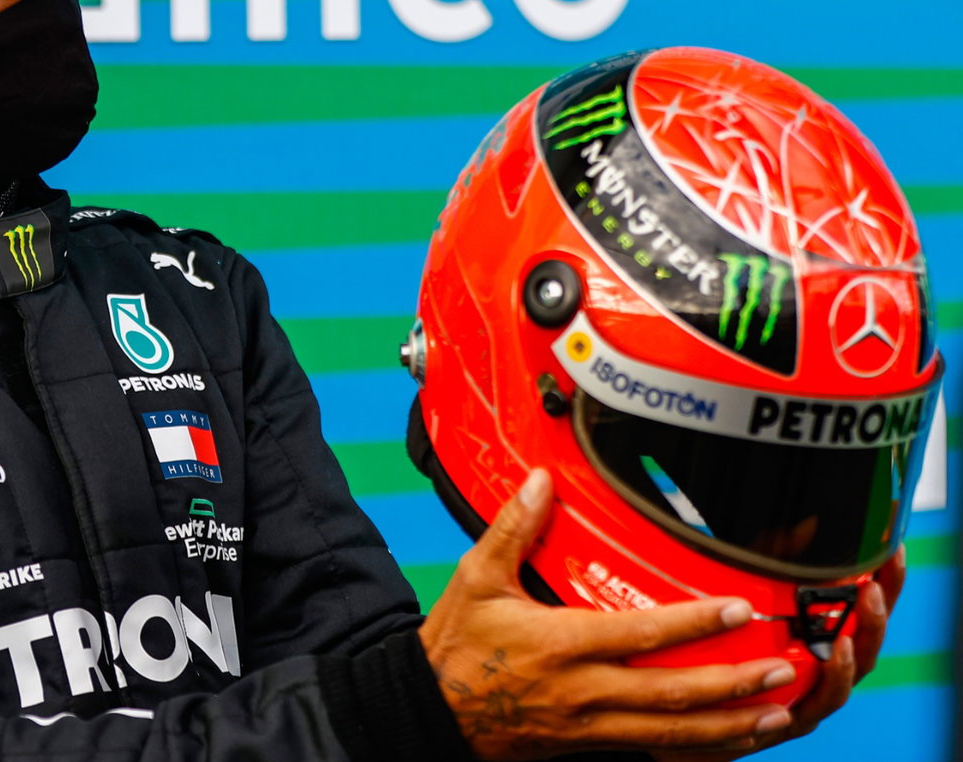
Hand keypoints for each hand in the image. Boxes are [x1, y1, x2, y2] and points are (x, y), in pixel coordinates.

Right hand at [419, 469, 794, 759]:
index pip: (640, 636)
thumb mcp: (476, 578)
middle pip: (673, 694)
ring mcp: (590, 726)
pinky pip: (657, 752)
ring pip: (674, 734)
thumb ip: (513, 528)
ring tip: (783, 708)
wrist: (431, 710)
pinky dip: (703, 747)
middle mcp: (583, 691)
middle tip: (784, 666)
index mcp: (560, 645)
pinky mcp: (590, 745)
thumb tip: (540, 480)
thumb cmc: (457, 643)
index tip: (738, 608)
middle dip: (734, 683)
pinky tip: (737, 738)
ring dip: (733, 724)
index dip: (694, 624)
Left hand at [652, 543, 904, 760]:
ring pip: (853, 666)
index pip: (859, 605)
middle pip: (866, 636)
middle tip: (881, 576)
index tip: (895, 549)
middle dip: (881, 605)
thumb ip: (768, 560)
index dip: (884, 579)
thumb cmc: (719, 655)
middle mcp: (822, 666)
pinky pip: (822, 697)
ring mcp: (811, 693)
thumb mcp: (741, 598)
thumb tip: (799, 524)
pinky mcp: (793, 717)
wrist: (687, 716)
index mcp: (817, 637)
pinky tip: (834, 651)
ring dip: (866, 634)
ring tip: (868, 603)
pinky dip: (834, 675)